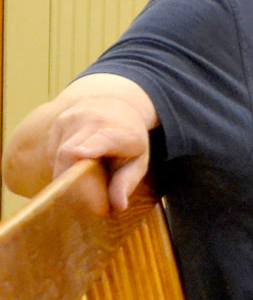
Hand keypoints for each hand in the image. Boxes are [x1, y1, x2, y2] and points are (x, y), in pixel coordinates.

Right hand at [49, 94, 151, 211]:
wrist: (117, 104)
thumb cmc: (129, 137)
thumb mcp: (139, 158)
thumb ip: (128, 181)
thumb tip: (118, 206)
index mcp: (118, 129)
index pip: (104, 137)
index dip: (92, 146)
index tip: (80, 154)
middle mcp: (92, 119)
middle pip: (70, 154)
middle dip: (76, 187)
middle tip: (94, 206)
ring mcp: (71, 120)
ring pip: (59, 158)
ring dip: (69, 180)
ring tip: (90, 183)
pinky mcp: (57, 124)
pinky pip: (53, 155)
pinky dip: (63, 169)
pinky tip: (79, 166)